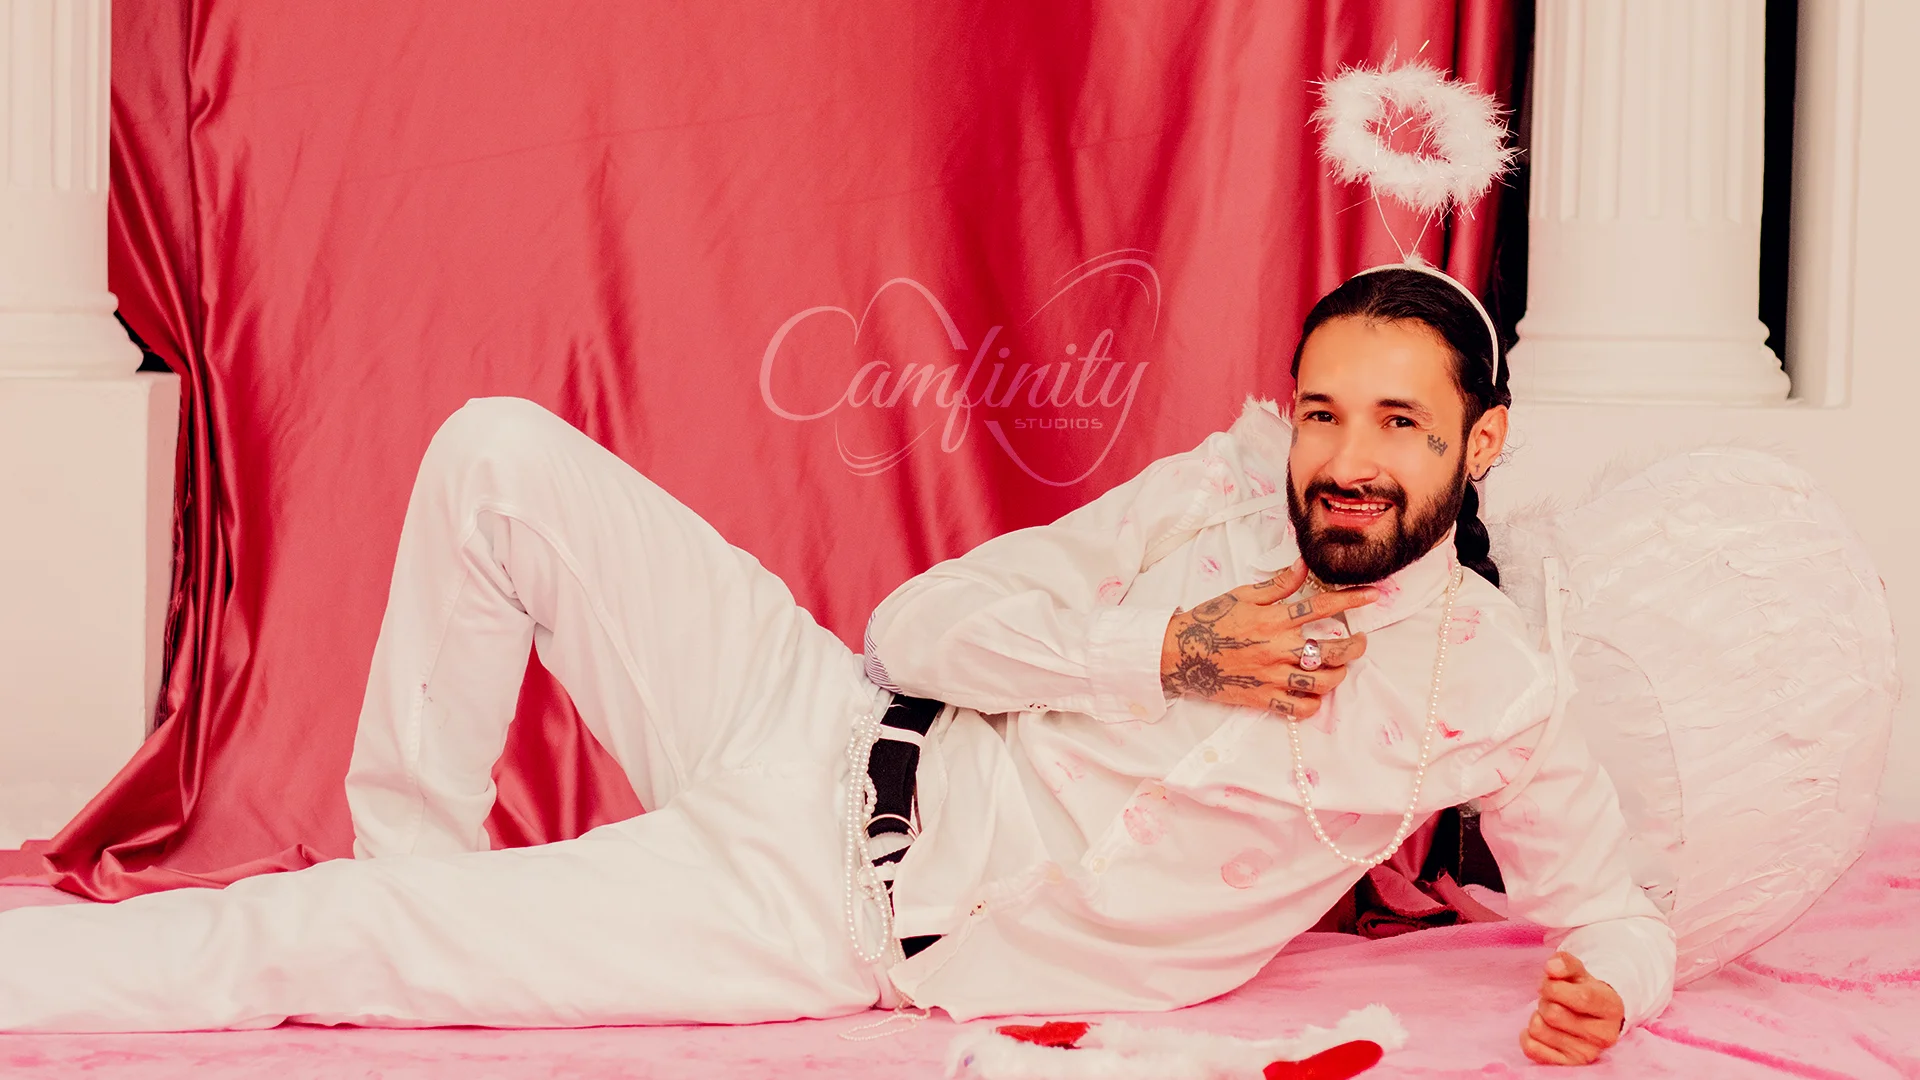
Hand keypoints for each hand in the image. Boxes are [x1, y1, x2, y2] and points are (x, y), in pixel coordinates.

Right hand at [1159, 559, 1375, 719]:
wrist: (1178, 653)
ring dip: (1338, 674)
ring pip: (1321, 682)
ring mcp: (1270, 676)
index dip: (1352, 599)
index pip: (1320, 606)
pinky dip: (1313, 703)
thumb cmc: (1209, 621)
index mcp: (1272, 620)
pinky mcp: (1262, 698)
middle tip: (1358, 641)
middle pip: (1332, 651)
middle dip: (1354, 646)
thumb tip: (1303, 566)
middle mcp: (1276, 648)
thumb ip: (1277, 585)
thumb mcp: (1242, 595)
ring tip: (1339, 668)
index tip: (1373, 595)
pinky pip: (1298, 708)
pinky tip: (1314, 693)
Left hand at [1520, 952, 1625, 1065]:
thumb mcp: (1577, 972)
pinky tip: (1544, 1030)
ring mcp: (1587, 1053)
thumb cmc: (1582, 991)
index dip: (1555, 987)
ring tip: (1552, 1015)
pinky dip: (1528, 1035)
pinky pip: (1531, 1048)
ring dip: (1537, 1016)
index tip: (1550, 981)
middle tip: (1553, 1000)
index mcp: (1612, 1008)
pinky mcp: (1568, 1064)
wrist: (1591, 1017)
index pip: (1581, 998)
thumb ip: (1565, 963)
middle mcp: (1604, 1035)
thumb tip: (1551, 968)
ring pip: (1539, 1029)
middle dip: (1545, 1000)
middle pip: (1553, 1013)